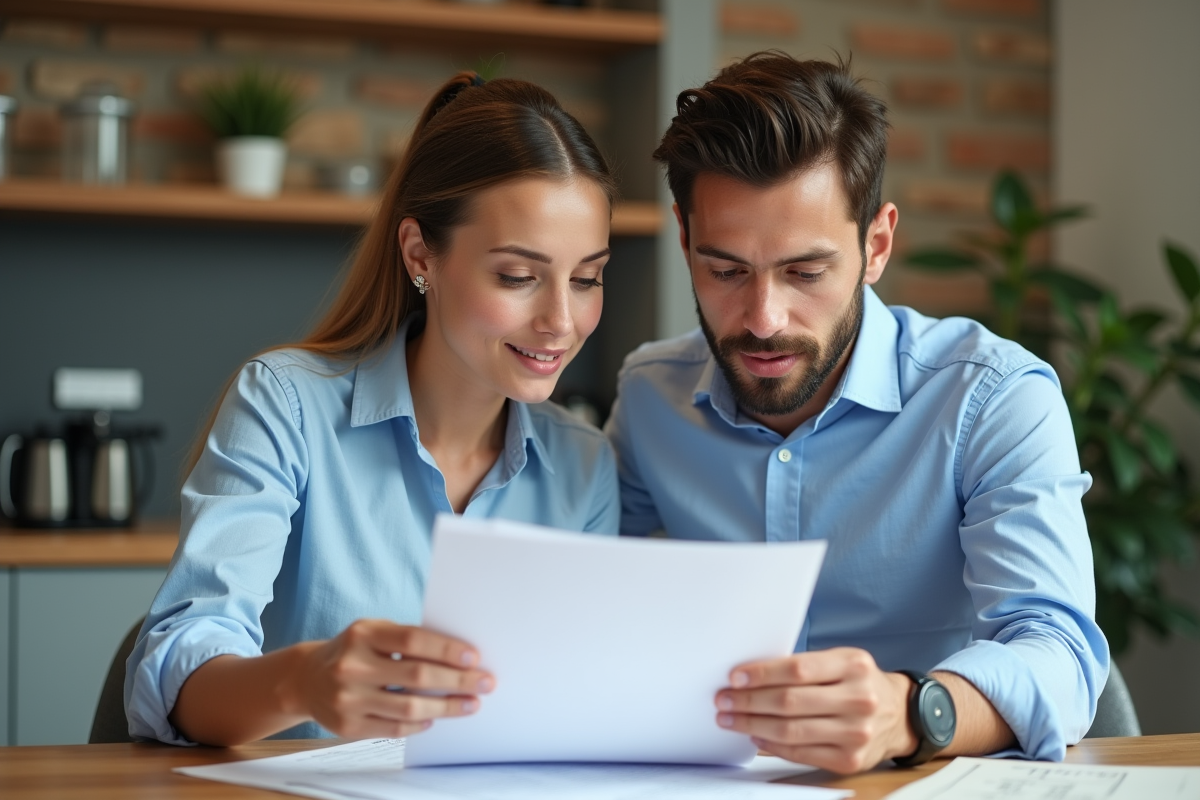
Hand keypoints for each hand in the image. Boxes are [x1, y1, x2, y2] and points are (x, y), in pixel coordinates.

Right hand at [285, 618, 494, 738]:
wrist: (306, 678)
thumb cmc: (354, 650)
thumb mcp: (374, 632)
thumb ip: (407, 640)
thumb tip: (459, 656)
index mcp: (362, 635)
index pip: (412, 640)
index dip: (446, 650)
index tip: (474, 657)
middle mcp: (352, 666)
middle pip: (417, 675)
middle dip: (458, 680)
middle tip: (485, 683)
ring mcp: (348, 699)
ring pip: (409, 707)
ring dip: (447, 707)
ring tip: (470, 704)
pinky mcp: (347, 726)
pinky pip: (394, 728)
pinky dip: (419, 723)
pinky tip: (435, 717)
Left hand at [715, 647, 915, 773]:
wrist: (900, 715)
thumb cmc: (859, 683)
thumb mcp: (841, 661)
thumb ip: (804, 666)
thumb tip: (751, 675)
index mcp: (853, 665)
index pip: (798, 669)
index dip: (762, 674)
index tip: (735, 677)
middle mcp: (858, 699)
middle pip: (790, 702)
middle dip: (749, 701)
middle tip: (724, 699)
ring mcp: (856, 733)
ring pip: (791, 730)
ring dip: (752, 724)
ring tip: (731, 718)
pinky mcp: (850, 760)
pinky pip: (800, 753)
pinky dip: (772, 744)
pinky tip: (755, 734)